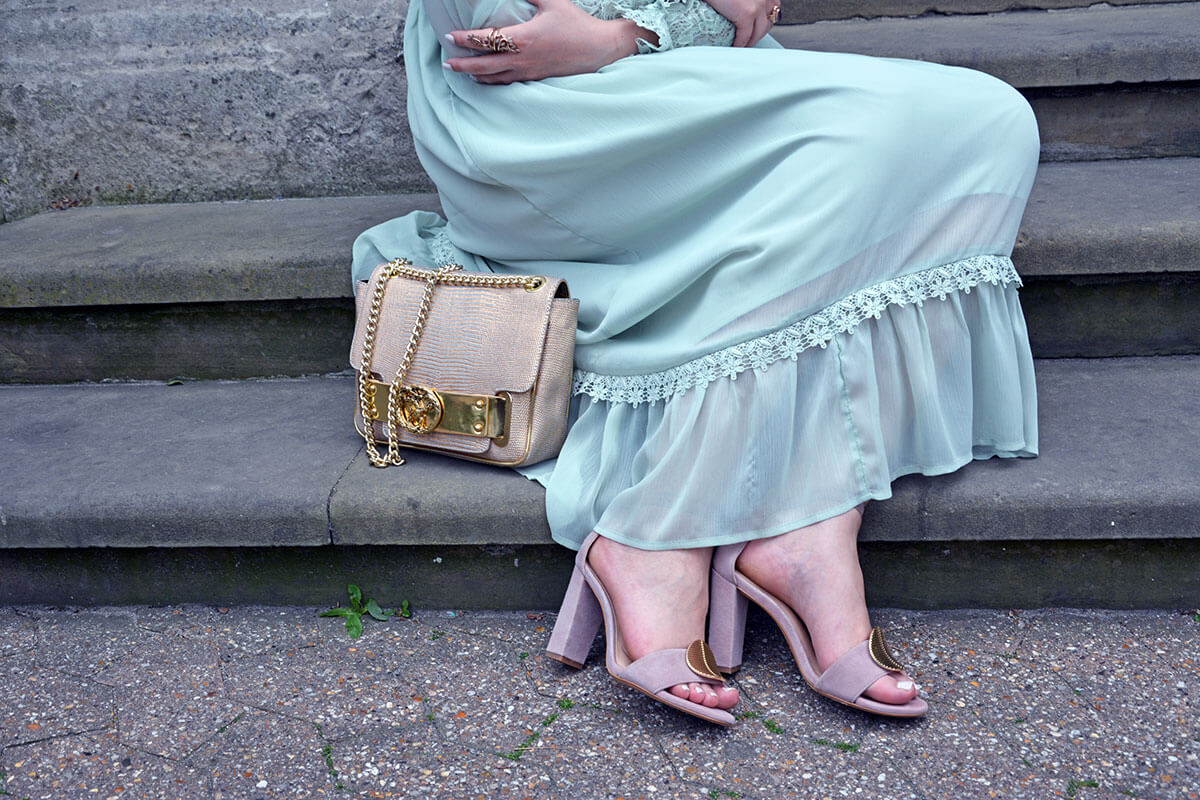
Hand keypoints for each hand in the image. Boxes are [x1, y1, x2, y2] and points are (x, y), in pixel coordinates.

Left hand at [444, 0, 653, 84]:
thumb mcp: (551, 2)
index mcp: (522, 38)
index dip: (465, 39)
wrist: (599, 49)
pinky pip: (508, 83)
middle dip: (463, 64)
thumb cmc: (577, 24)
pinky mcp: (536, 79)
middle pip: (484, 65)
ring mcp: (528, 72)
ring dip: (476, 75)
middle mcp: (521, 59)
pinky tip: (487, 79)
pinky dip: (493, 82)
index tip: (450, 37)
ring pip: (494, 78)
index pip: (485, 39)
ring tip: (463, 71)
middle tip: (447, 63)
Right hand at [702, 0, 777, 46]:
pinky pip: (744, 37)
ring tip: (741, 46)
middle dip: (759, 34)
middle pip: (768, 22)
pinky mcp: (747, 14)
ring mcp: (758, 6)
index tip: (758, 28)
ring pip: (759, 33)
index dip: (765, 20)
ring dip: (750, 42)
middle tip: (749, 40)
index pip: (773, 8)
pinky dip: (739, 44)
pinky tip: (734, 46)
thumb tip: (738, 8)